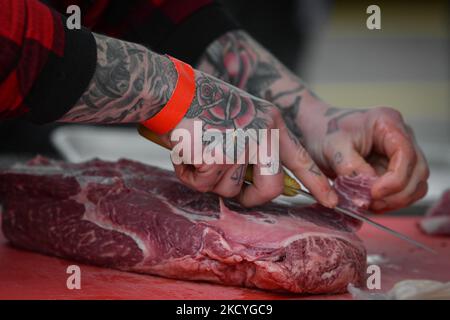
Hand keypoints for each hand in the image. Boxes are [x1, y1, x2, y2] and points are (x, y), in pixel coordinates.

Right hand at [160, 71, 338, 207]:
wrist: (169, 88)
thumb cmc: (199, 102)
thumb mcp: (239, 116)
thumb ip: (251, 145)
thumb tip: (250, 181)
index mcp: (270, 121)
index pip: (300, 158)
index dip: (316, 182)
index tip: (331, 200)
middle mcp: (261, 133)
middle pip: (270, 188)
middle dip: (251, 198)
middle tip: (234, 192)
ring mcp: (240, 144)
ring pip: (230, 189)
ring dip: (210, 179)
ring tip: (196, 152)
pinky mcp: (217, 155)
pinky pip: (204, 184)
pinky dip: (190, 175)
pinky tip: (184, 152)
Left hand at [301, 105, 429, 211]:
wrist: (316, 130)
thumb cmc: (323, 131)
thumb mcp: (332, 147)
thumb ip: (350, 168)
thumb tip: (367, 193)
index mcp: (388, 123)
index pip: (406, 154)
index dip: (395, 179)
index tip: (373, 193)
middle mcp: (400, 136)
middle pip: (418, 172)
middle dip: (397, 193)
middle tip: (370, 203)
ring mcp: (400, 153)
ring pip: (415, 184)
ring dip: (396, 200)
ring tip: (369, 204)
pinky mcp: (393, 168)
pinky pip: (403, 190)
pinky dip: (391, 201)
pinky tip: (371, 203)